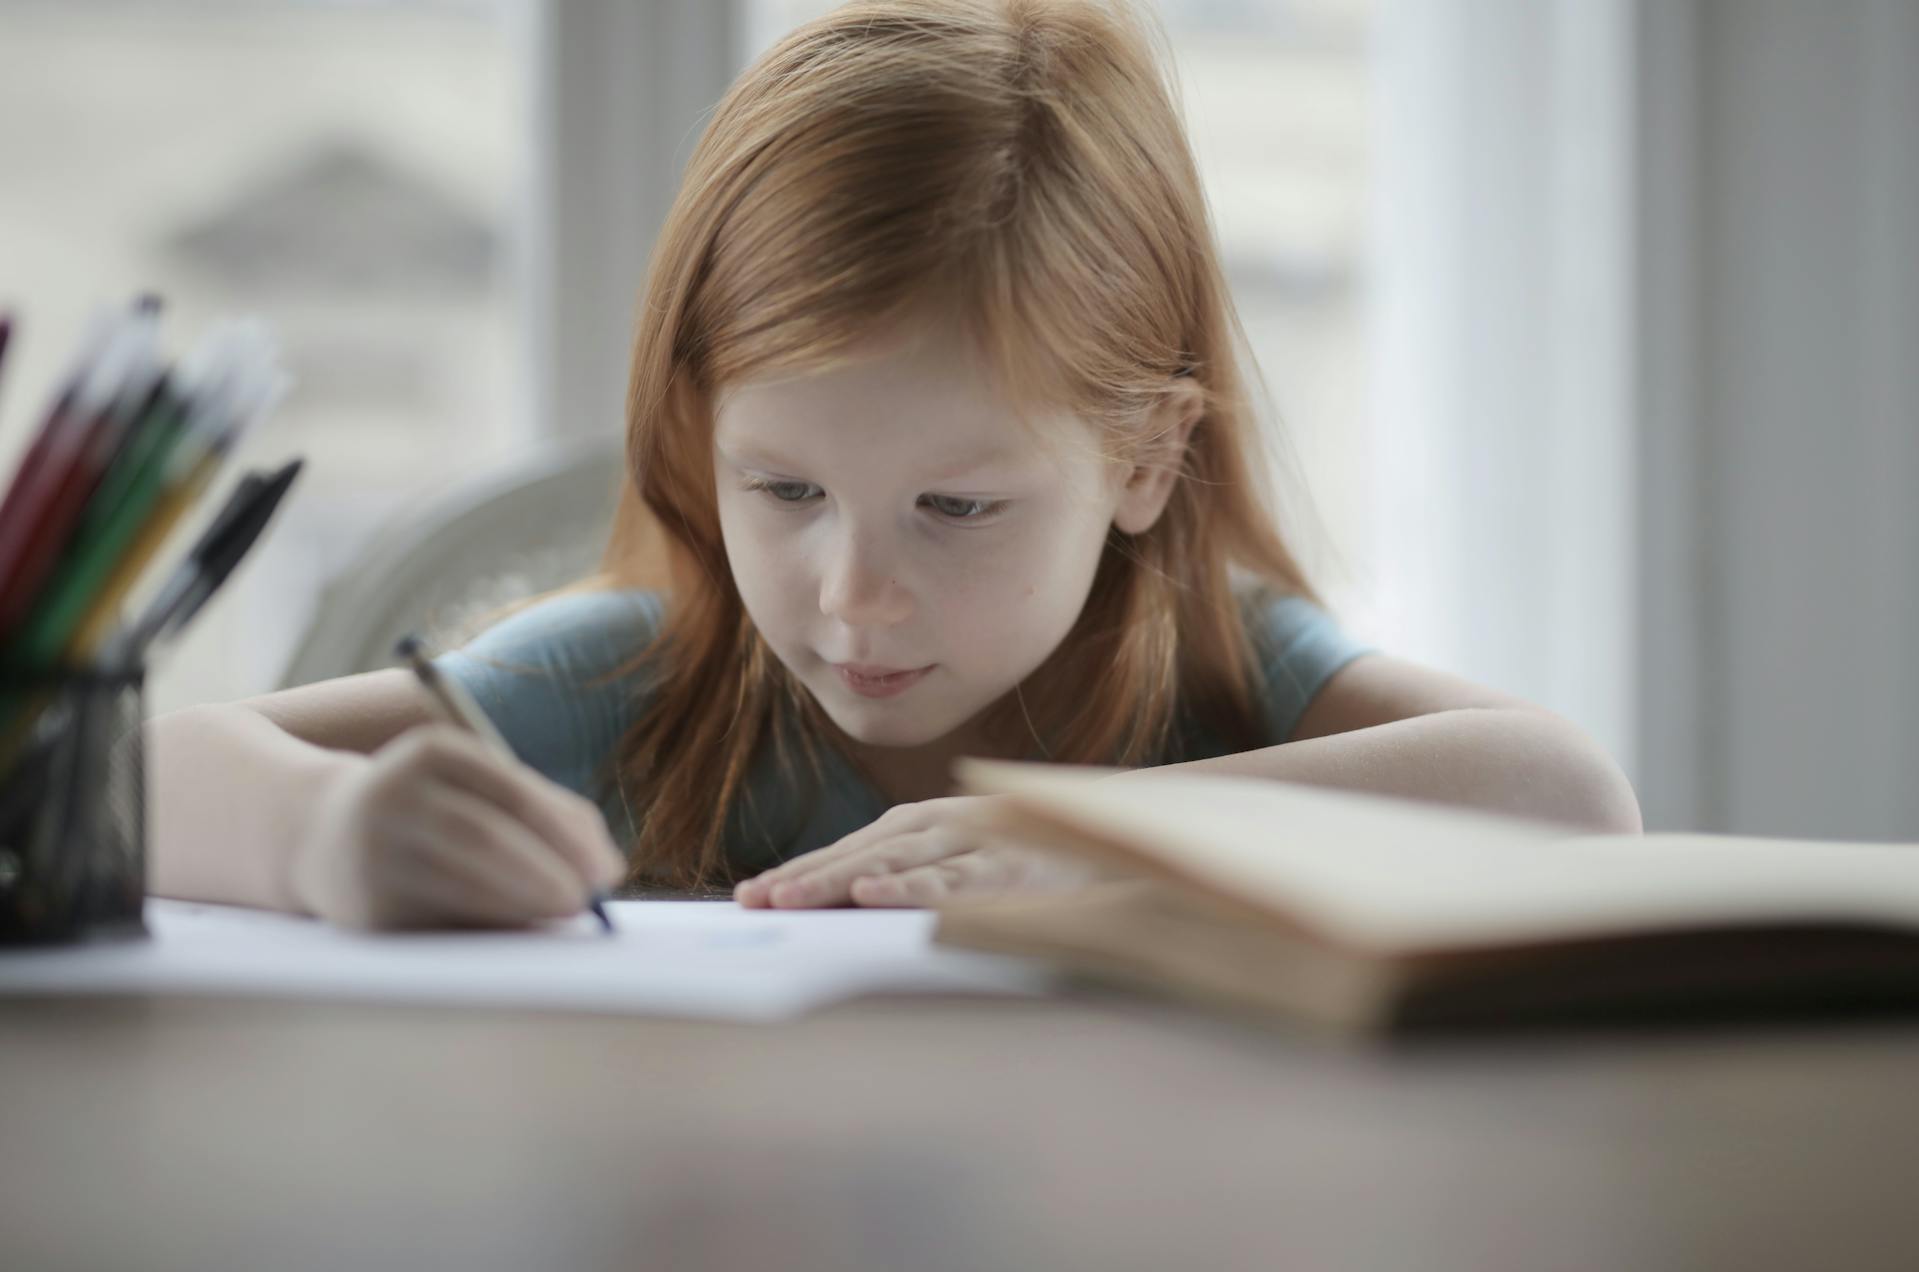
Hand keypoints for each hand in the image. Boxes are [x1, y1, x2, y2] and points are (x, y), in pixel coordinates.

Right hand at [289, 724, 624, 930]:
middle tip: (585, 902)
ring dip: (523, 906)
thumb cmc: (437, 807)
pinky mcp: (368, 908)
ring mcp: (373, 852)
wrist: (323, 834)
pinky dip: (491, 929)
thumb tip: (606, 872)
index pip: (510, 792)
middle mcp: (394, 796)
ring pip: (462, 885)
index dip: (564, 835)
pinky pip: (444, 923)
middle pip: (482, 837)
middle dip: (544, 874)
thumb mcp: (479, 786)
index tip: (607, 871)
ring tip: (559, 914)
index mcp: (433, 752)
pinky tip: (517, 931)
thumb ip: (548, 814)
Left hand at [732, 794, 1094, 908]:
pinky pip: (949, 880)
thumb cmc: (1021, 853)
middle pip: (856, 855)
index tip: (748, 896)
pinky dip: (908, 886)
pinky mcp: (1002, 868)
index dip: (795, 872)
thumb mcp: (956, 859)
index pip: (843, 852)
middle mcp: (933, 826)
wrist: (1105, 833)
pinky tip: (873, 895)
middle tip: (753, 901)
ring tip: (792, 899)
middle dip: (801, 878)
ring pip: (892, 863)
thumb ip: (906, 876)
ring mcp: (967, 842)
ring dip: (838, 881)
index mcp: (916, 827)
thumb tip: (843, 908)